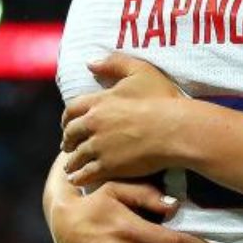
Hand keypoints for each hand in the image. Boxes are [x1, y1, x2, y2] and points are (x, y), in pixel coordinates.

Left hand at [62, 53, 189, 184]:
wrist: (175, 129)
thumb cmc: (162, 99)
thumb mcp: (140, 71)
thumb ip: (114, 63)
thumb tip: (90, 63)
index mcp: (99, 101)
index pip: (71, 110)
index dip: (67, 118)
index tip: (68, 124)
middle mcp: (93, 124)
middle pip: (70, 134)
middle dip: (68, 140)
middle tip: (69, 146)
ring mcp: (99, 147)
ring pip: (76, 156)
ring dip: (71, 161)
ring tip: (72, 166)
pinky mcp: (108, 166)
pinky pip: (85, 174)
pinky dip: (78, 177)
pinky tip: (78, 179)